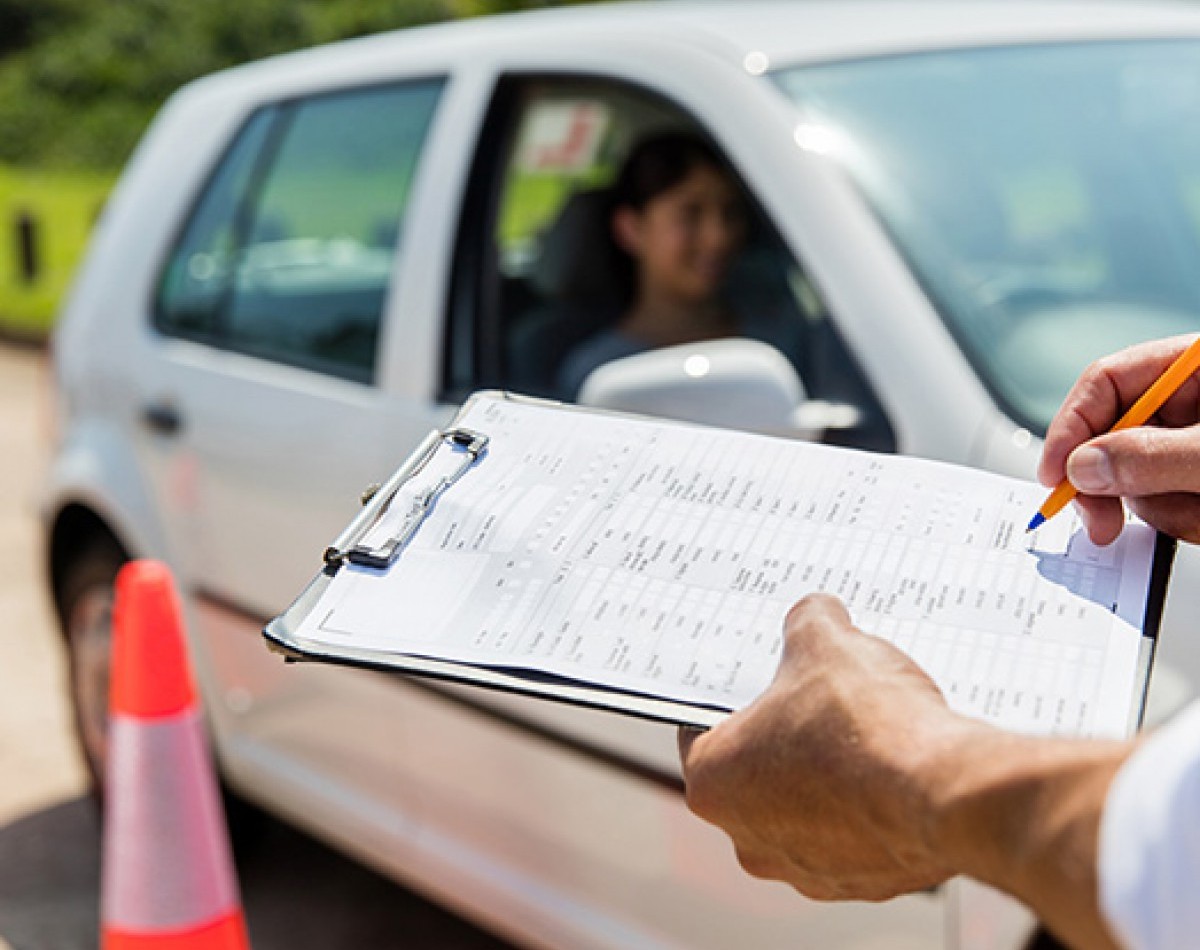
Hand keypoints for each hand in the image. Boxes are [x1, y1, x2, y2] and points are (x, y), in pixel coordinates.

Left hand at [678, 595, 1130, 949]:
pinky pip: (857, 835)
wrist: (945, 792)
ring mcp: (806, 871)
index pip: (703, 727)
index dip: (734, 694)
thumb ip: (808, 622)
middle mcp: (748, 839)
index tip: (761, 677)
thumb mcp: (825, 642)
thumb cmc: (865, 724)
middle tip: (819, 697)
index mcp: (713, 782)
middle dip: (786, 734)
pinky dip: (872, 806)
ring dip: (830, 774)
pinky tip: (897, 768)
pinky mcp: (862, 884)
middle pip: (757, 771)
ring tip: (868, 731)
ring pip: (808, 807)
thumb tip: (815, 614)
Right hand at [1039, 334, 1199, 544]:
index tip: (1054, 474)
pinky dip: (1187, 521)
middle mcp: (1192, 403)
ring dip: (1164, 509)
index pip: (1106, 381)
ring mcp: (1195, 447)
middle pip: (1113, 436)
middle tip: (1102, 523)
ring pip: (1139, 481)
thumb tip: (1083, 468)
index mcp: (1195, 367)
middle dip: (1109, 485)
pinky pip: (1169, 506)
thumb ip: (1154, 455)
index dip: (1071, 427)